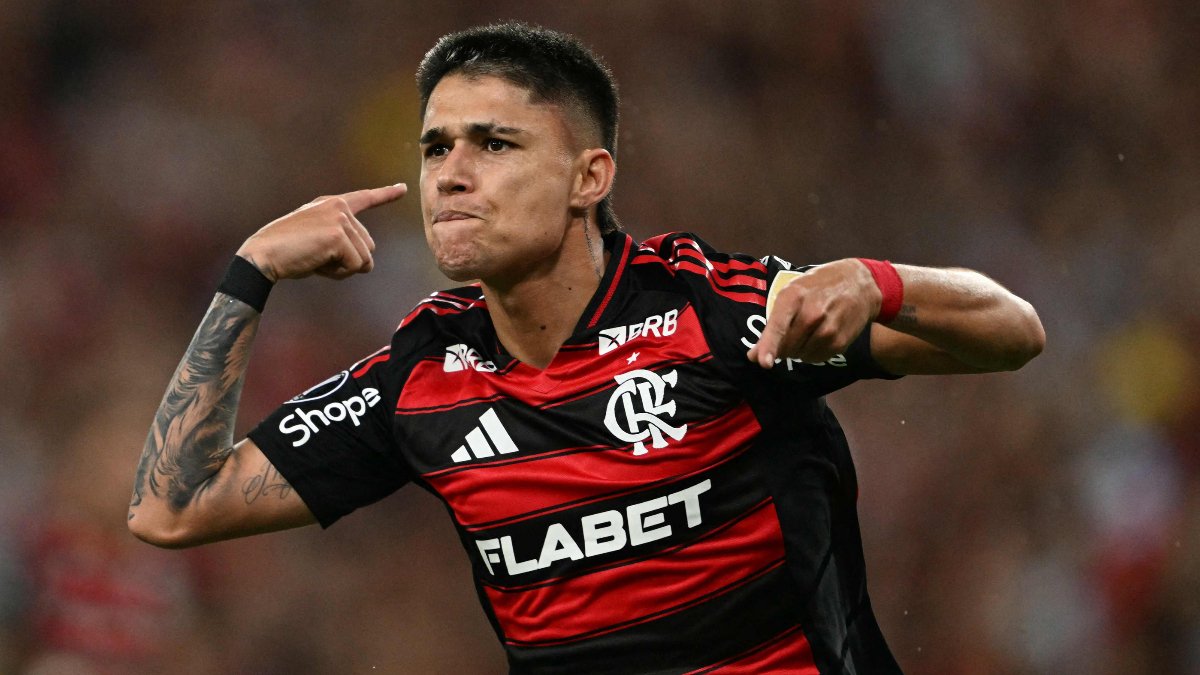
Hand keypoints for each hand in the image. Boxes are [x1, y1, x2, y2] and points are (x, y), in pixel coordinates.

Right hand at [236, 184, 406, 281]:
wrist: (263, 255)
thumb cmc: (287, 253)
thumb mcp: (317, 240)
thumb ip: (341, 241)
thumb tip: (368, 262)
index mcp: (332, 205)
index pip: (364, 198)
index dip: (386, 195)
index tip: (403, 188)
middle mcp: (339, 207)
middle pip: (369, 246)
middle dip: (349, 262)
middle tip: (318, 257)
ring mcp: (340, 219)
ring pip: (365, 259)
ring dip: (344, 269)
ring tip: (316, 259)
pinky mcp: (339, 235)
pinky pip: (356, 266)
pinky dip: (339, 273)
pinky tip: (318, 264)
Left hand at [746, 259, 880, 368]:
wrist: (860, 283)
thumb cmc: (818, 286)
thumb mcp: (792, 292)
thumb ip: (773, 324)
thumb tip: (753, 356)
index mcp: (794, 296)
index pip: (779, 326)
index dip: (769, 346)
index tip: (762, 362)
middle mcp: (812, 313)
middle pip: (786, 346)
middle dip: (780, 348)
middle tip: (789, 332)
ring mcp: (828, 329)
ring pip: (800, 355)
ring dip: (797, 350)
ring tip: (808, 329)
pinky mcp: (840, 342)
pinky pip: (815, 359)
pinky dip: (811, 353)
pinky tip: (819, 336)